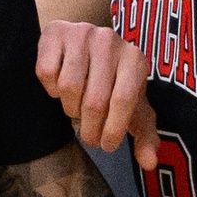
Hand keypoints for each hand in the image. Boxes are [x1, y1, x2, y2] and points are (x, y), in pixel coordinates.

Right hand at [34, 19, 159, 168]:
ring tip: (76, 107)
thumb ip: (144, 134)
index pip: (124, 99)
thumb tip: (150, 163)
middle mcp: (109, 41)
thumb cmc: (113, 82)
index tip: (106, 145)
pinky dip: (50, 88)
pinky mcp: (55, 32)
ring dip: (69, 107)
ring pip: (68, 87)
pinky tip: (60, 87)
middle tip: (89, 135)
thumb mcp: (133, 106)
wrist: (86, 44)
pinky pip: (46, 72)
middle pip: (94, 99)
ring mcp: (81, 33)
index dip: (113, 128)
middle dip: (89, 127)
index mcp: (134, 58)